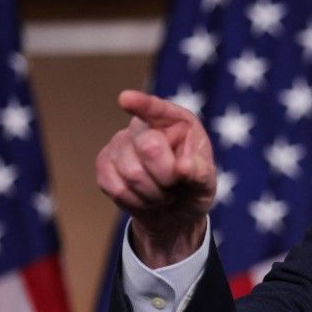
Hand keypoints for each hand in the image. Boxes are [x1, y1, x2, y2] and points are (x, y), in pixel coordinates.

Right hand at [96, 90, 216, 266]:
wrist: (173, 213)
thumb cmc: (193, 189)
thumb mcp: (207, 183)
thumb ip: (200, 173)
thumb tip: (184, 166)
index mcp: (177, 121)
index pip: (158, 110)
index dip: (142, 104)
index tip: (126, 99)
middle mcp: (145, 126)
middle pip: (149, 147)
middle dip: (167, 175)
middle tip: (175, 184)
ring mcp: (120, 143)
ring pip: (132, 173)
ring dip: (153, 193)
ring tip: (163, 193)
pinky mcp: (103, 164)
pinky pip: (117, 188)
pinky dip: (136, 201)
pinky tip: (145, 198)